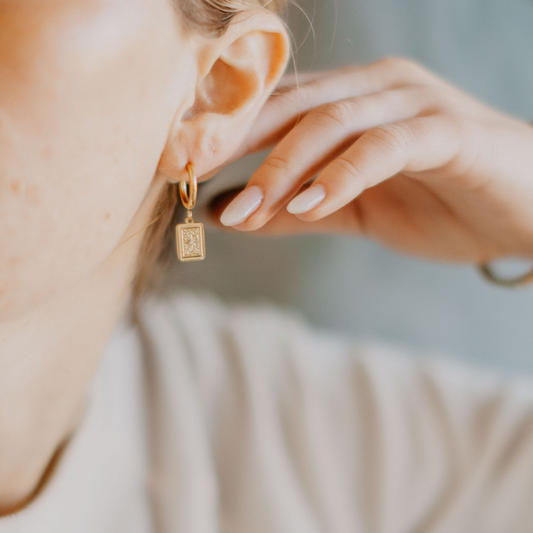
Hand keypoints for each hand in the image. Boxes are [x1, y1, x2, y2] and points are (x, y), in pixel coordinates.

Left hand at [213, 59, 532, 261]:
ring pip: (331, 122)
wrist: (521, 211)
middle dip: (235, 142)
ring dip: (281, 168)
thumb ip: (291, 209)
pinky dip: (342, 175)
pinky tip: (307, 205)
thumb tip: (224, 214)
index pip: (273, 108)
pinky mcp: (449, 131)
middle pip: (290, 106)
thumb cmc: (436, 202)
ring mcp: (414, 103)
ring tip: (243, 209)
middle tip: (190, 176)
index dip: (223, 134)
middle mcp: (376, 89)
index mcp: (350, 101)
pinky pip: (385, 146)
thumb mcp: (349, 210)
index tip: (178, 167)